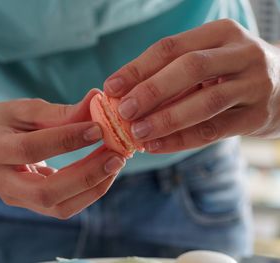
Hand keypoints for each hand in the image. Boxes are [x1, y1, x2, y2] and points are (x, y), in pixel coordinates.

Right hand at [0, 89, 125, 218]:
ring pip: (58, 207)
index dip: (67, 140)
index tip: (99, 128)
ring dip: (93, 187)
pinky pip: (62, 207)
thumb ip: (60, 111)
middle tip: (116, 156)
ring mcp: (14, 198)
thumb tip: (98, 100)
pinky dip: (88, 192)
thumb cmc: (6, 121)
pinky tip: (104, 172)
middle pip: (45, 191)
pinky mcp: (29, 205)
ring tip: (115, 163)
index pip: (31, 149)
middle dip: (86, 175)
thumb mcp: (26, 109)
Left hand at [104, 19, 279, 152]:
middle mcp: (241, 54)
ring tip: (136, 133)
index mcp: (221, 33)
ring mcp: (254, 84)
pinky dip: (181, 140)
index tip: (111, 88)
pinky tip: (156, 146)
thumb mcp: (206, 61)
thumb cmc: (229, 73)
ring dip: (166, 119)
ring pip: (205, 102)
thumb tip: (122, 94)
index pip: (171, 47)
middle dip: (152, 90)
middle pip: (190, 68)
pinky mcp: (257, 116)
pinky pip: (214, 131)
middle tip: (123, 111)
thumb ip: (170, 73)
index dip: (138, 68)